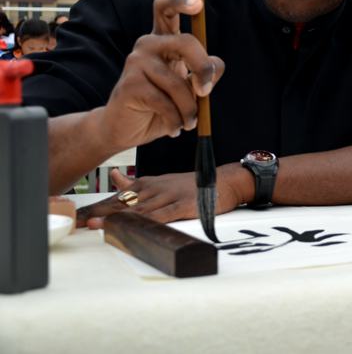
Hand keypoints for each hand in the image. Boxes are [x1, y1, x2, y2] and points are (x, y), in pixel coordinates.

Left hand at [77, 166, 246, 228]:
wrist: (226, 181)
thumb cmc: (193, 184)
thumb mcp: (163, 180)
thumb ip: (137, 183)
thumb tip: (114, 178)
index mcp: (147, 184)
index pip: (115, 198)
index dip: (93, 208)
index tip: (73, 217)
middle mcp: (154, 189)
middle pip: (121, 203)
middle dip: (96, 214)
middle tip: (74, 223)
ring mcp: (169, 197)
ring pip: (137, 209)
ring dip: (115, 218)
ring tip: (93, 226)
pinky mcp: (184, 206)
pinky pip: (161, 215)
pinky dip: (145, 221)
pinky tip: (133, 226)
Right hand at [97, 0, 224, 151]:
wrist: (126, 129)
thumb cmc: (163, 105)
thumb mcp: (191, 88)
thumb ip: (206, 73)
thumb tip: (216, 65)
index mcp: (163, 40)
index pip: (165, 8)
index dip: (181, 1)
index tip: (197, 4)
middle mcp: (148, 45)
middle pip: (185, 42)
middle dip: (203, 68)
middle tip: (205, 92)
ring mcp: (135, 62)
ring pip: (178, 82)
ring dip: (190, 109)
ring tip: (188, 122)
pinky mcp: (130, 84)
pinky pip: (165, 102)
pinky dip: (176, 120)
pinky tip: (174, 128)